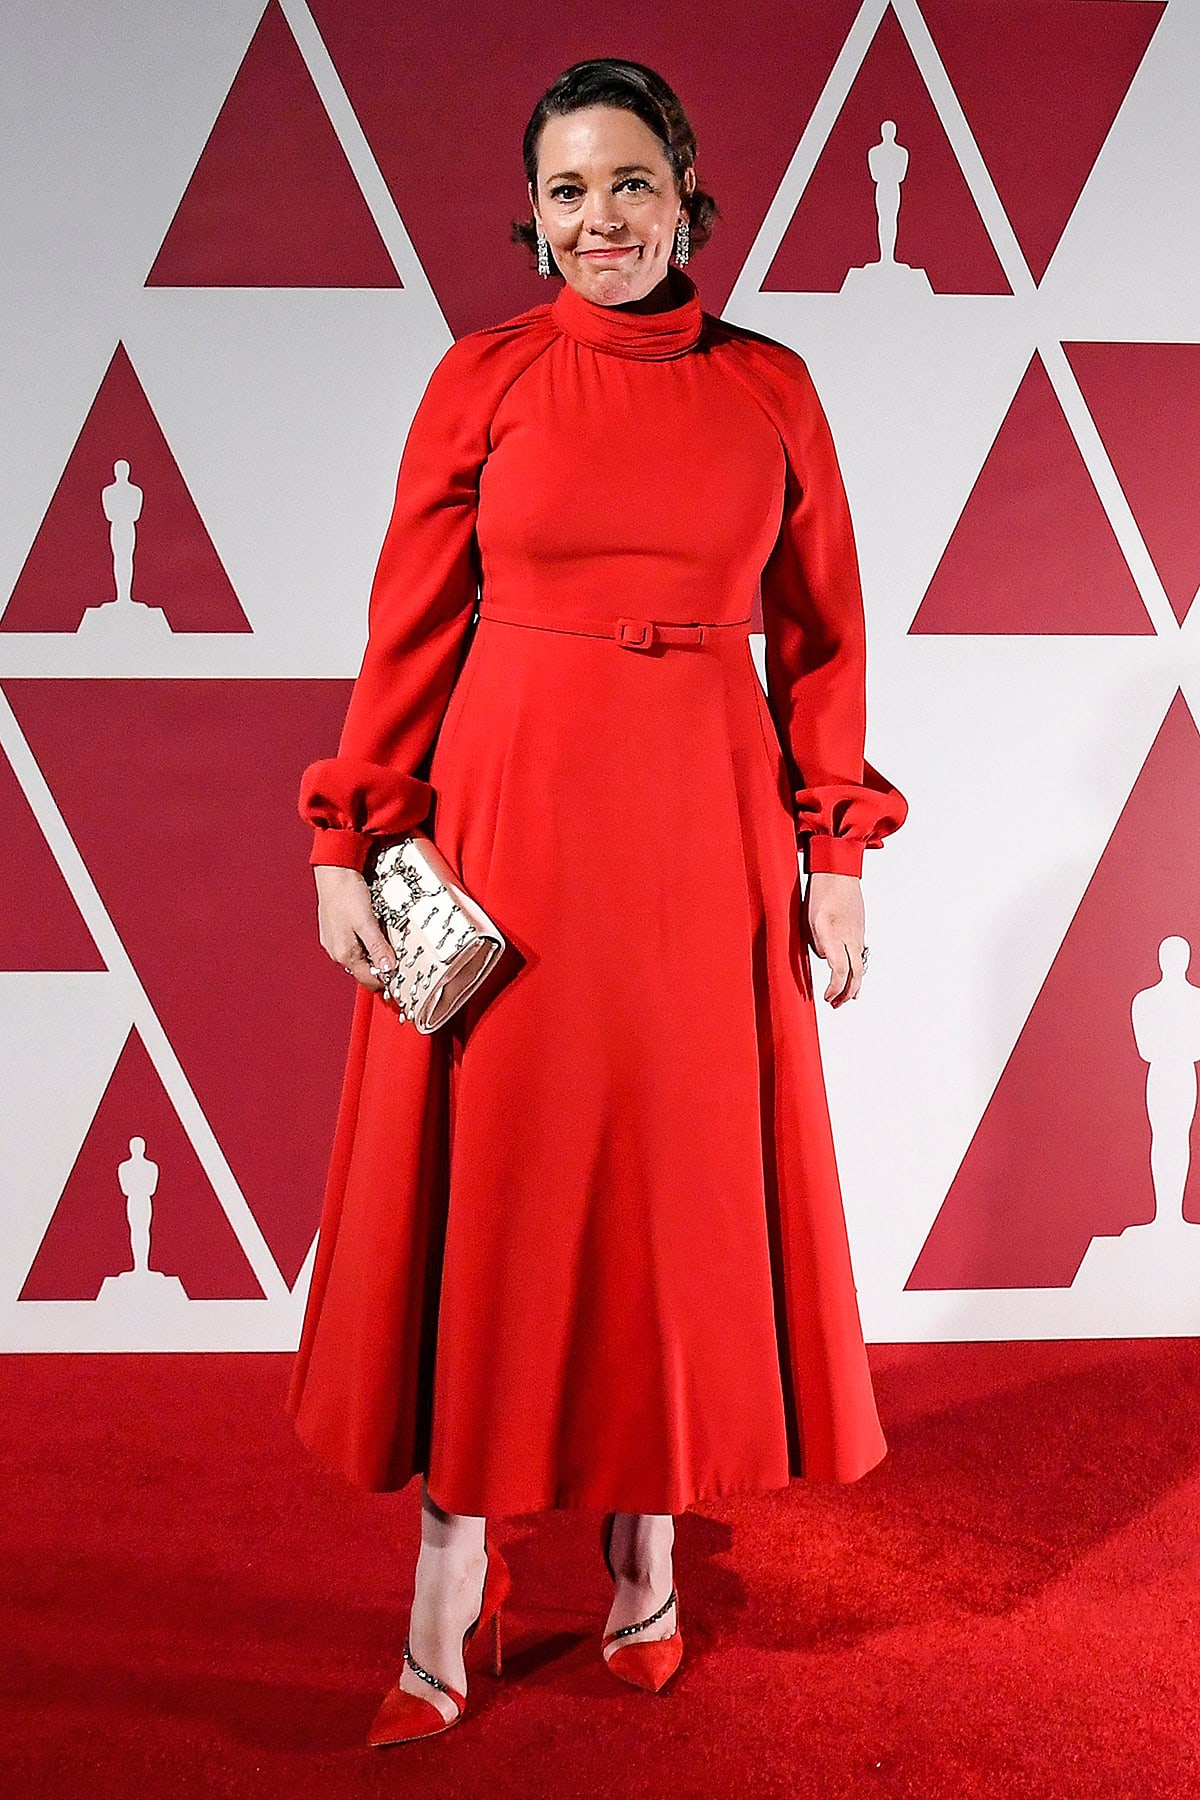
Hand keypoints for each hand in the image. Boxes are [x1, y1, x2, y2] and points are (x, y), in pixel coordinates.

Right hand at [314, 865, 395, 991]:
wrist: (334, 872)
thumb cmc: (347, 894)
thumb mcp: (367, 923)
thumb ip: (378, 948)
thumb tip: (388, 969)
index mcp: (344, 954)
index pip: (369, 981)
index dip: (387, 980)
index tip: (402, 975)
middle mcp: (337, 952)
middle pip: (364, 970)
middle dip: (382, 966)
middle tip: (399, 954)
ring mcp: (334, 942)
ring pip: (359, 957)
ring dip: (374, 952)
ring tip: (387, 938)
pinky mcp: (335, 930)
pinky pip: (354, 944)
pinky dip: (365, 941)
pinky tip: (373, 928)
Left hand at [805, 871, 865, 1007]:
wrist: (838, 872)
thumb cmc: (819, 893)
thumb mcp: (808, 920)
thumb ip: (816, 942)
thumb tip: (825, 958)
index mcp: (832, 933)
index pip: (839, 968)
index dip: (835, 987)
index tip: (826, 997)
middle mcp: (849, 936)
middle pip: (854, 973)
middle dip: (846, 993)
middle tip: (835, 1005)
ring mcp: (857, 934)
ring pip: (860, 966)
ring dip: (853, 985)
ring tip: (845, 998)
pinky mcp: (860, 930)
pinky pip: (860, 955)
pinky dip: (856, 970)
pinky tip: (852, 978)